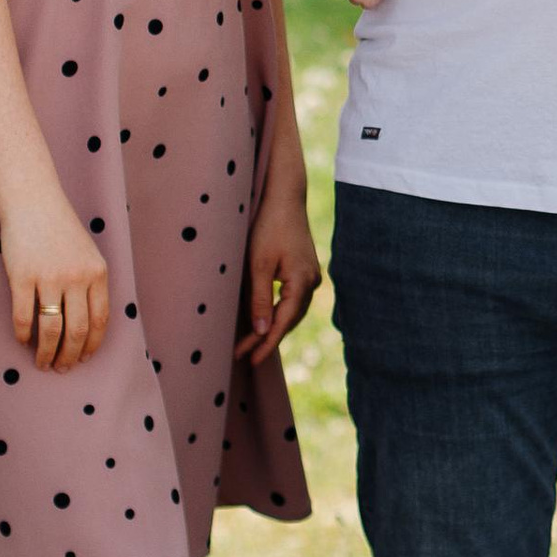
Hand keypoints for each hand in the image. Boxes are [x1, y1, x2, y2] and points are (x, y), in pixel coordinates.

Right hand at [0, 187, 108, 374]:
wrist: (34, 203)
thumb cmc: (61, 230)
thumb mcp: (88, 254)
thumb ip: (91, 283)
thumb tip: (89, 324)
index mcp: (97, 273)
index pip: (100, 320)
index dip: (92, 344)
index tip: (84, 358)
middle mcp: (76, 277)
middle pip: (77, 330)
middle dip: (70, 355)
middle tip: (62, 369)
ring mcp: (49, 277)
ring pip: (51, 329)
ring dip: (47, 352)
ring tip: (42, 363)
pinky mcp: (22, 277)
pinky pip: (24, 316)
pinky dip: (23, 335)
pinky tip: (23, 342)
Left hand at [241, 180, 320, 364]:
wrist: (283, 196)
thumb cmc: (268, 226)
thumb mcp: (258, 264)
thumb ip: (259, 299)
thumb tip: (262, 331)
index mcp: (303, 281)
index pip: (284, 322)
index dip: (266, 343)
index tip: (250, 360)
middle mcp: (312, 281)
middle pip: (290, 320)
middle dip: (267, 338)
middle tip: (244, 356)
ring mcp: (311, 275)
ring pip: (292, 311)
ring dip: (272, 327)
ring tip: (250, 344)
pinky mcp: (305, 269)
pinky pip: (292, 299)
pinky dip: (277, 312)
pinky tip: (263, 319)